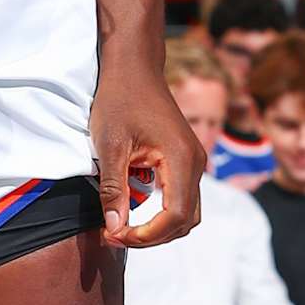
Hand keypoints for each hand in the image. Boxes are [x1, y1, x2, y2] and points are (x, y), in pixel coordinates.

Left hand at [92, 55, 202, 248]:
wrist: (133, 68)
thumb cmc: (120, 100)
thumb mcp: (110, 146)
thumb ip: (114, 190)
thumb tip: (114, 229)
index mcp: (181, 159)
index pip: (175, 216)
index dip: (146, 235)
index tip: (114, 235)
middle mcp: (195, 163)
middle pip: (185, 221)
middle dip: (151, 236)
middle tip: (114, 234)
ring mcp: (193, 161)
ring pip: (185, 212)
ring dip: (156, 227)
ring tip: (121, 225)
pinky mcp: (184, 159)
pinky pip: (180, 196)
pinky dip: (159, 211)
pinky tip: (131, 205)